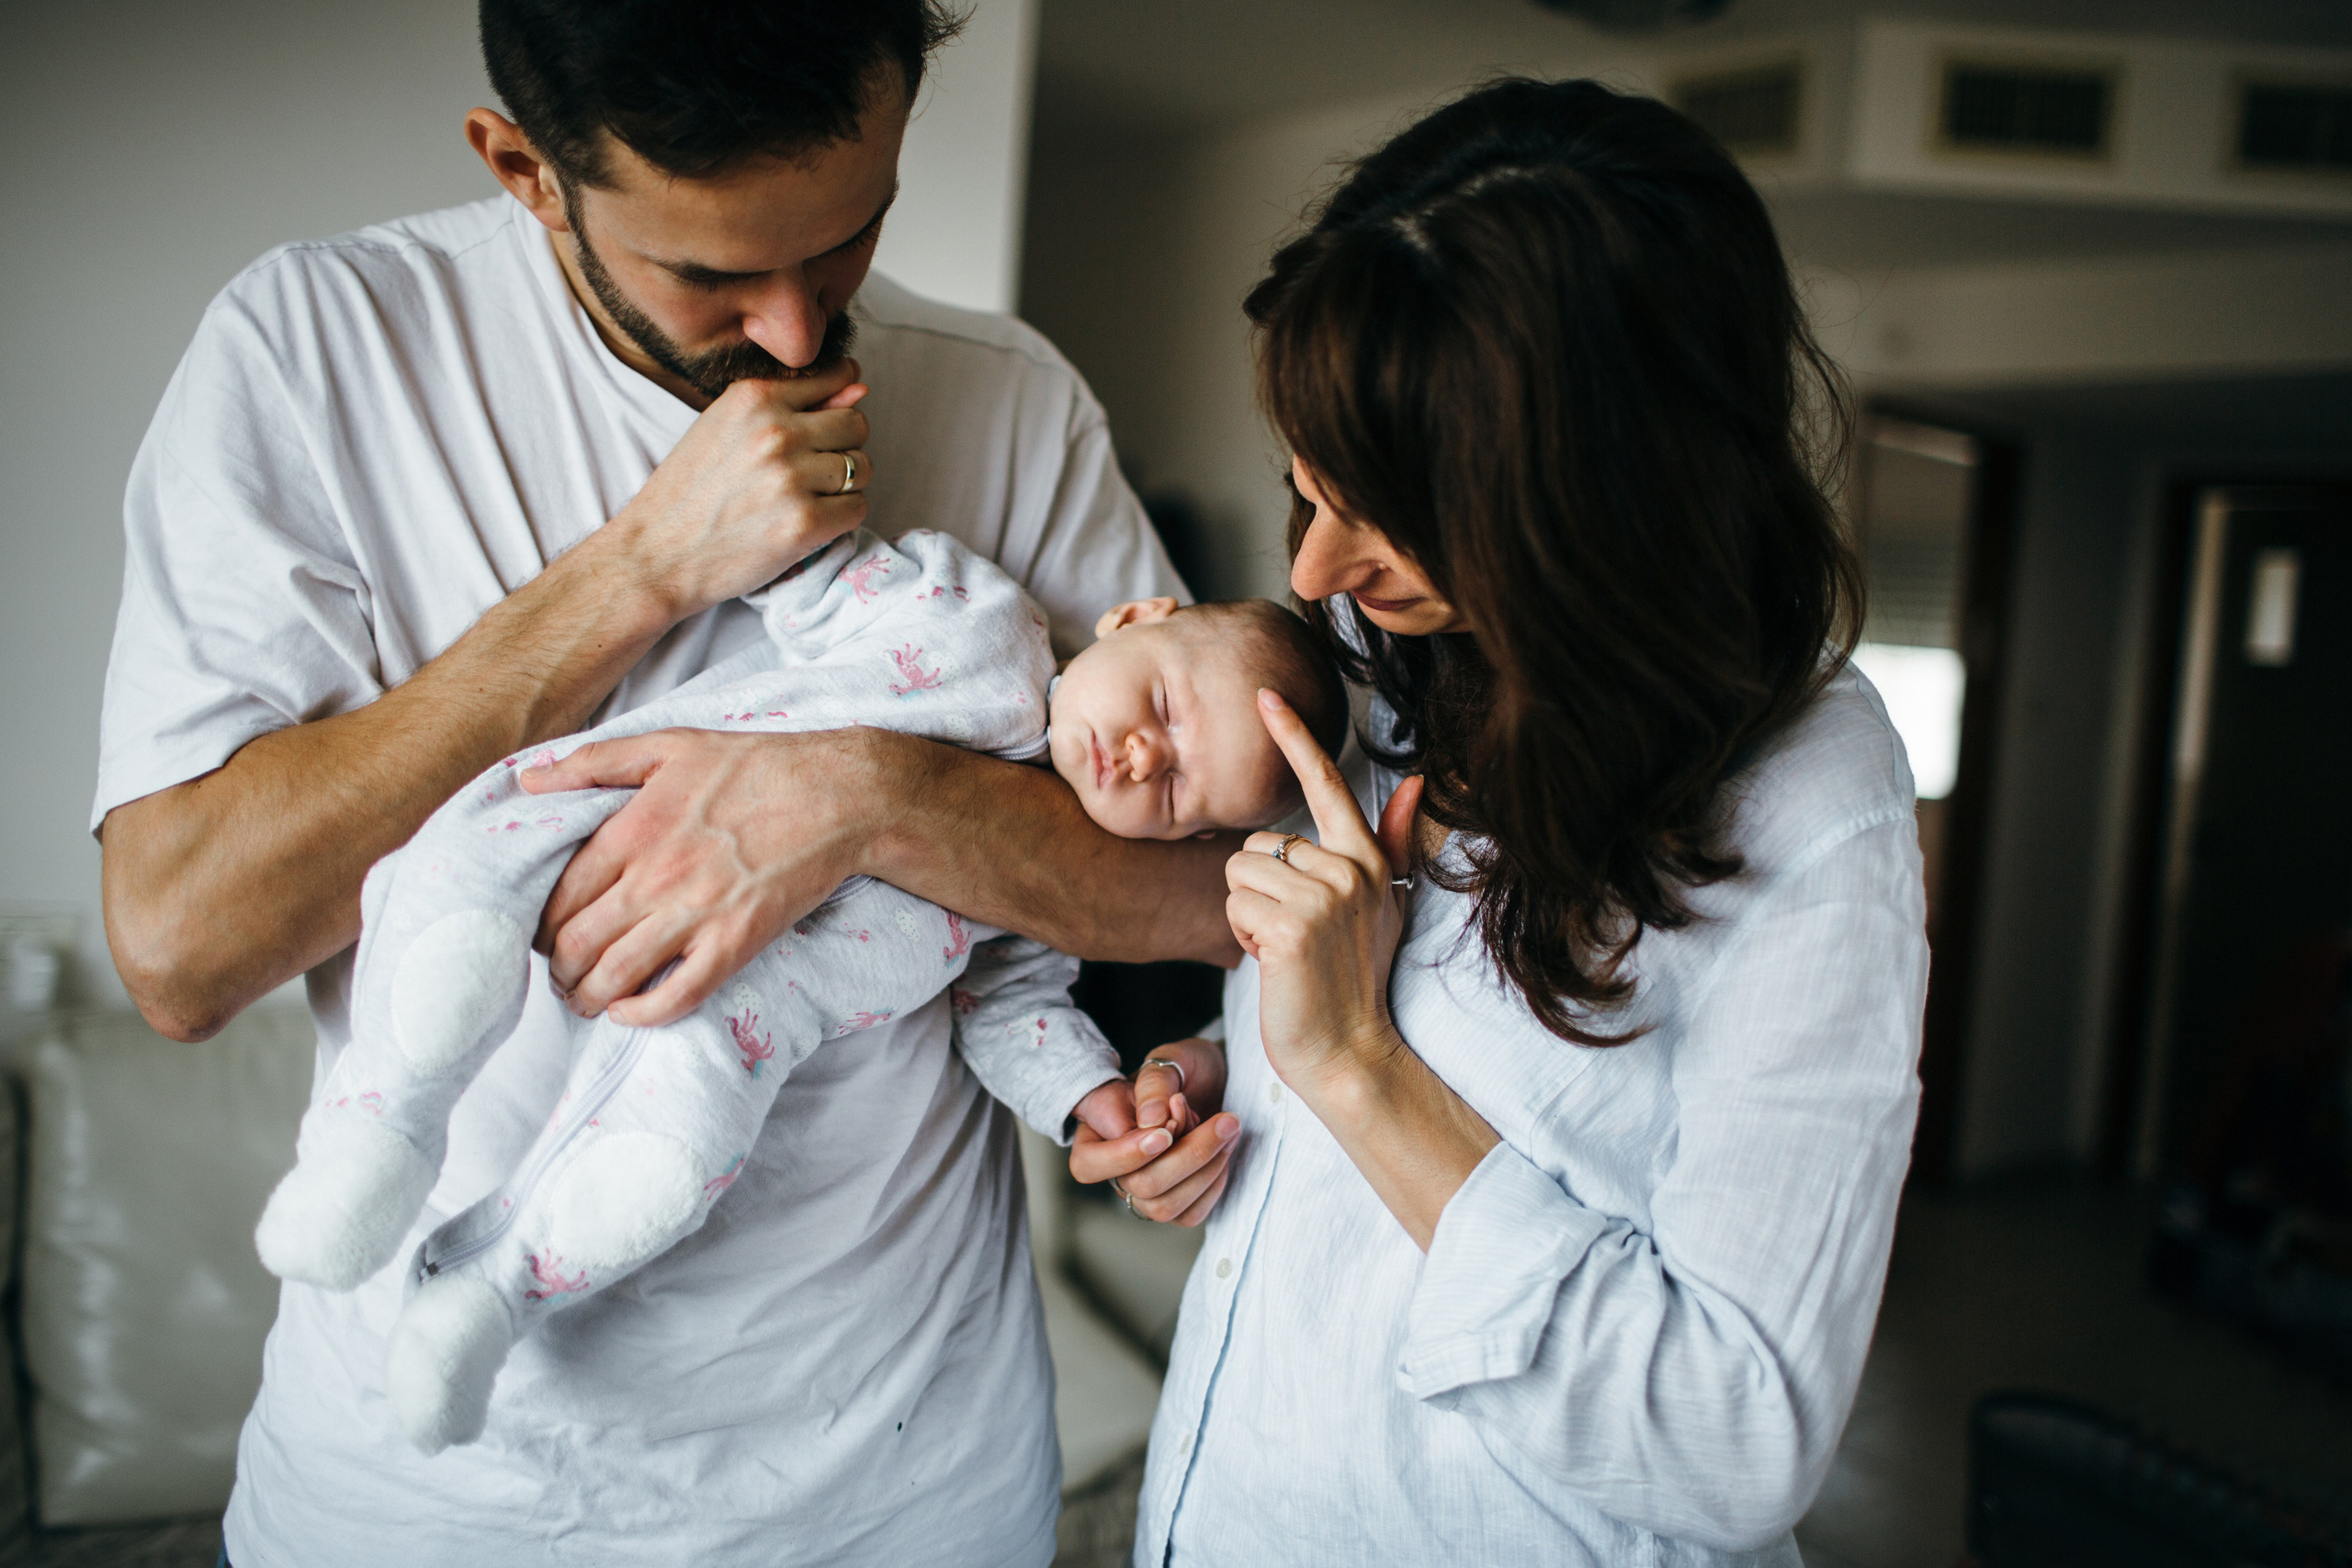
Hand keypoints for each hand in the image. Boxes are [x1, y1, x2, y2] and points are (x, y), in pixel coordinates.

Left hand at [523, 725, 898, 1025]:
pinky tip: (629, 1012)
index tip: (544, 936)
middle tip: (560, 976)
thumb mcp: (669, 744)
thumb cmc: (756, 766)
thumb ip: (593, 761)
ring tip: (584, 1001)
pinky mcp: (735, 943)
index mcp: (631, 830)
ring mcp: (695, 915)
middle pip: (577, 943)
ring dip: (587, 997)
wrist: (837, 796)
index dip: (541, 925)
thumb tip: (528, 781)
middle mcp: (654, 878)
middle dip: (558, 970)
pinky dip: (643, 1014)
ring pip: (616, 975)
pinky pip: (676, 996)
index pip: (559, 896)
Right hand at [592, 362, 872, 620]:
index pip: (837, 379)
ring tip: (806, 497)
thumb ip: (793, 404)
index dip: (840, 404)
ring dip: (844, 484)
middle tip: (810, 472)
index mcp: (754, 397)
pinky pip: (857, 508)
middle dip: (843, 447)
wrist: (655, 554)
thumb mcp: (725, 428)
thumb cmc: (688, 492)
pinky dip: (840, 518)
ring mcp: (791, 478)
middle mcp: (775, 431)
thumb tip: (860, 385)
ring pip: (861, 467)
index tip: (829, 422)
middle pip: (856, 424)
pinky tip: (809, 522)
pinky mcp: (804, 524)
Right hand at [1069, 1036, 1237, 1226]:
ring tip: (1227, 1128)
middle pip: (1140, 1186)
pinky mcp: (1174, 1204)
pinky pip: (1190, 1214)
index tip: (1167, 1129)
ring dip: (1206, 1167)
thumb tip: (1152, 1119)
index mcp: (1094, 1138)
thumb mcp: (1163, 1063)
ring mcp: (1144, 1194)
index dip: (1129, 1154)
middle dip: (1189, 1154)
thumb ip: (1153, 1085)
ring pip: (1166, 1206)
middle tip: (1224, 1119)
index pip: (1091, 1164)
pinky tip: (1225, 1150)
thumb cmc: (1174, 1072)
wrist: (1202, 1083)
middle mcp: (1115, 1173)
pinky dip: (1215, 1183)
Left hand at [1225, 689, 1422, 1095]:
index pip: (1327, 783)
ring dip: (1248, 914)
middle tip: (1295, 936)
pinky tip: (1274, 962)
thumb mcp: (1384, 904)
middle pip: (1259, 843)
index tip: (1265, 694)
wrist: (1348, 1050)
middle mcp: (1350, 870)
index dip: (1295, 736)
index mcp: (1368, 859)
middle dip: (1260, 891)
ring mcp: (1323, 898)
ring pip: (1240, 872)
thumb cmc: (1354, 978)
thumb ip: (1394, 840)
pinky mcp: (1292, 927)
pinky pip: (1234, 904)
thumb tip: (1418, 780)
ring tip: (1285, 949)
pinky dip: (1242, 936)